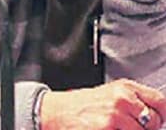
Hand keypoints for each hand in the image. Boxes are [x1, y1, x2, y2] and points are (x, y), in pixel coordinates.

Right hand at [40, 79, 165, 129]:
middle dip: (145, 128)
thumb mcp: (109, 94)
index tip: (156, 119)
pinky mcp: (107, 129)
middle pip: (154, 121)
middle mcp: (121, 99)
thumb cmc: (81, 105)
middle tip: (128, 126)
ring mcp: (115, 115)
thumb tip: (156, 116)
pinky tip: (107, 129)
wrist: (56, 112)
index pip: (160, 101)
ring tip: (114, 128)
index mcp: (124, 87)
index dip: (160, 114)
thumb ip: (133, 101)